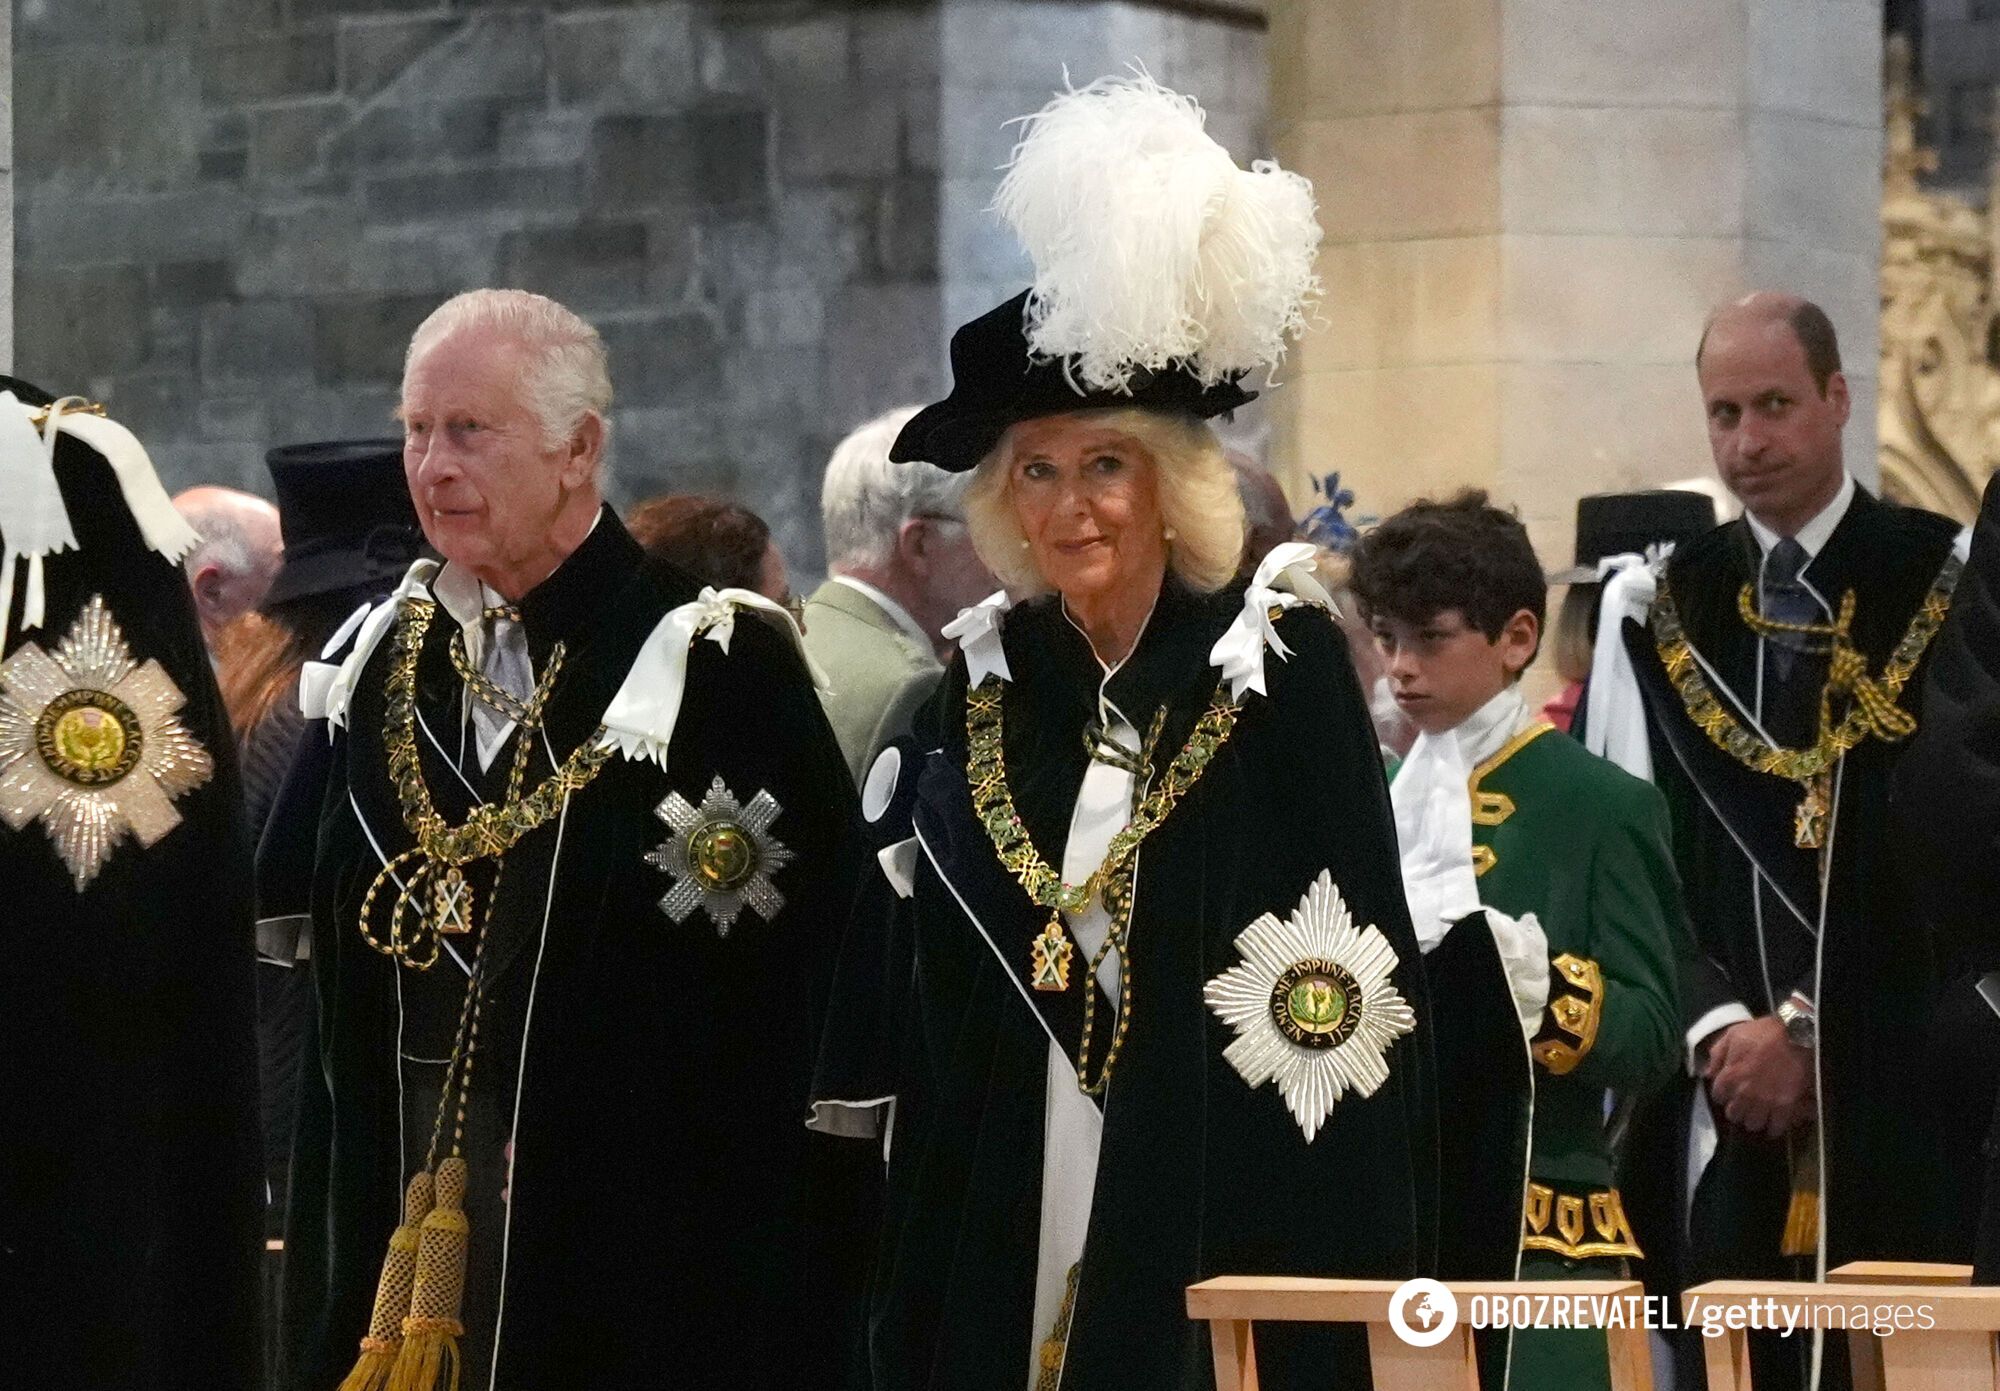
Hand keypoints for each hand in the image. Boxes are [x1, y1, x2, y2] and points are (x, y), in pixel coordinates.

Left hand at [1704, 1015, 1814, 1136]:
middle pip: (1734, 1114)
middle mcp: (1744, 1094)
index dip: (1723, 1093)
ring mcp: (1765, 1103)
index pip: (1718, 1097)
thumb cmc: (1764, 1033)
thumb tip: (1708, 1073)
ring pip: (1753, 1124)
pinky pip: (1776, 1127)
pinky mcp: (1786, 1108)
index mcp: (1729, 1077)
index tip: (1730, 1090)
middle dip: (1737, 1109)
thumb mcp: (1733, 1035)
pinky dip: (1774, 1127)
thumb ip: (1717, 1055)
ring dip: (1754, 1119)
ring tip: (1759, 1112)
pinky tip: (1775, 1121)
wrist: (1798, 1036)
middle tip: (1744, 1103)